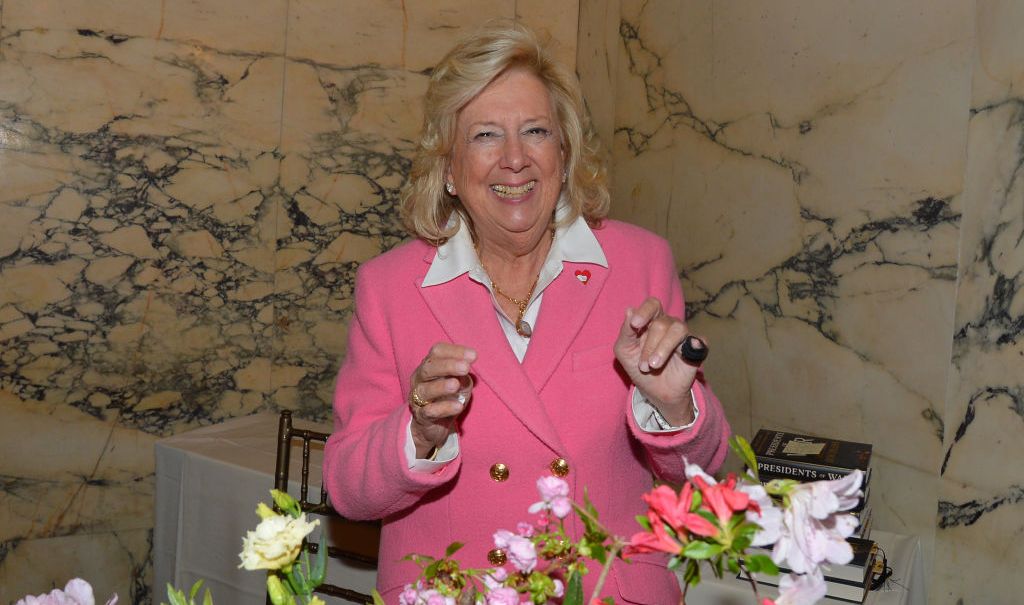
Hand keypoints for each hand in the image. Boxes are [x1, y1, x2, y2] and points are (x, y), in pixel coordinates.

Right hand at [409, 343, 476, 457]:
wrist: (434, 425)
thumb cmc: (448, 397)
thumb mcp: (460, 383)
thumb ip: (463, 375)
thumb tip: (467, 366)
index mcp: (429, 365)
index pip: (437, 352)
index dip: (454, 351)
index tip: (473, 356)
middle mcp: (419, 378)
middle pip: (429, 368)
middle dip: (447, 366)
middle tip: (465, 367)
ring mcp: (418, 398)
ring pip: (425, 390)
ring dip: (441, 386)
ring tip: (456, 385)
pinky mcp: (421, 416)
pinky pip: (429, 411)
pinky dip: (444, 408)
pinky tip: (458, 406)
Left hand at [613, 297, 705, 425]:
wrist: (655, 392)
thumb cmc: (638, 366)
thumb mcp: (624, 350)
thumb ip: (625, 331)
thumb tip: (629, 310)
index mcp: (651, 320)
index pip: (652, 305)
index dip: (644, 312)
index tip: (635, 324)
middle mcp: (669, 324)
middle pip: (660, 323)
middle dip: (649, 346)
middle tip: (643, 366)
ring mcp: (684, 336)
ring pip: (677, 330)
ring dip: (663, 349)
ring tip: (654, 366)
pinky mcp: (697, 349)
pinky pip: (699, 342)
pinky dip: (694, 345)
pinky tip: (687, 353)